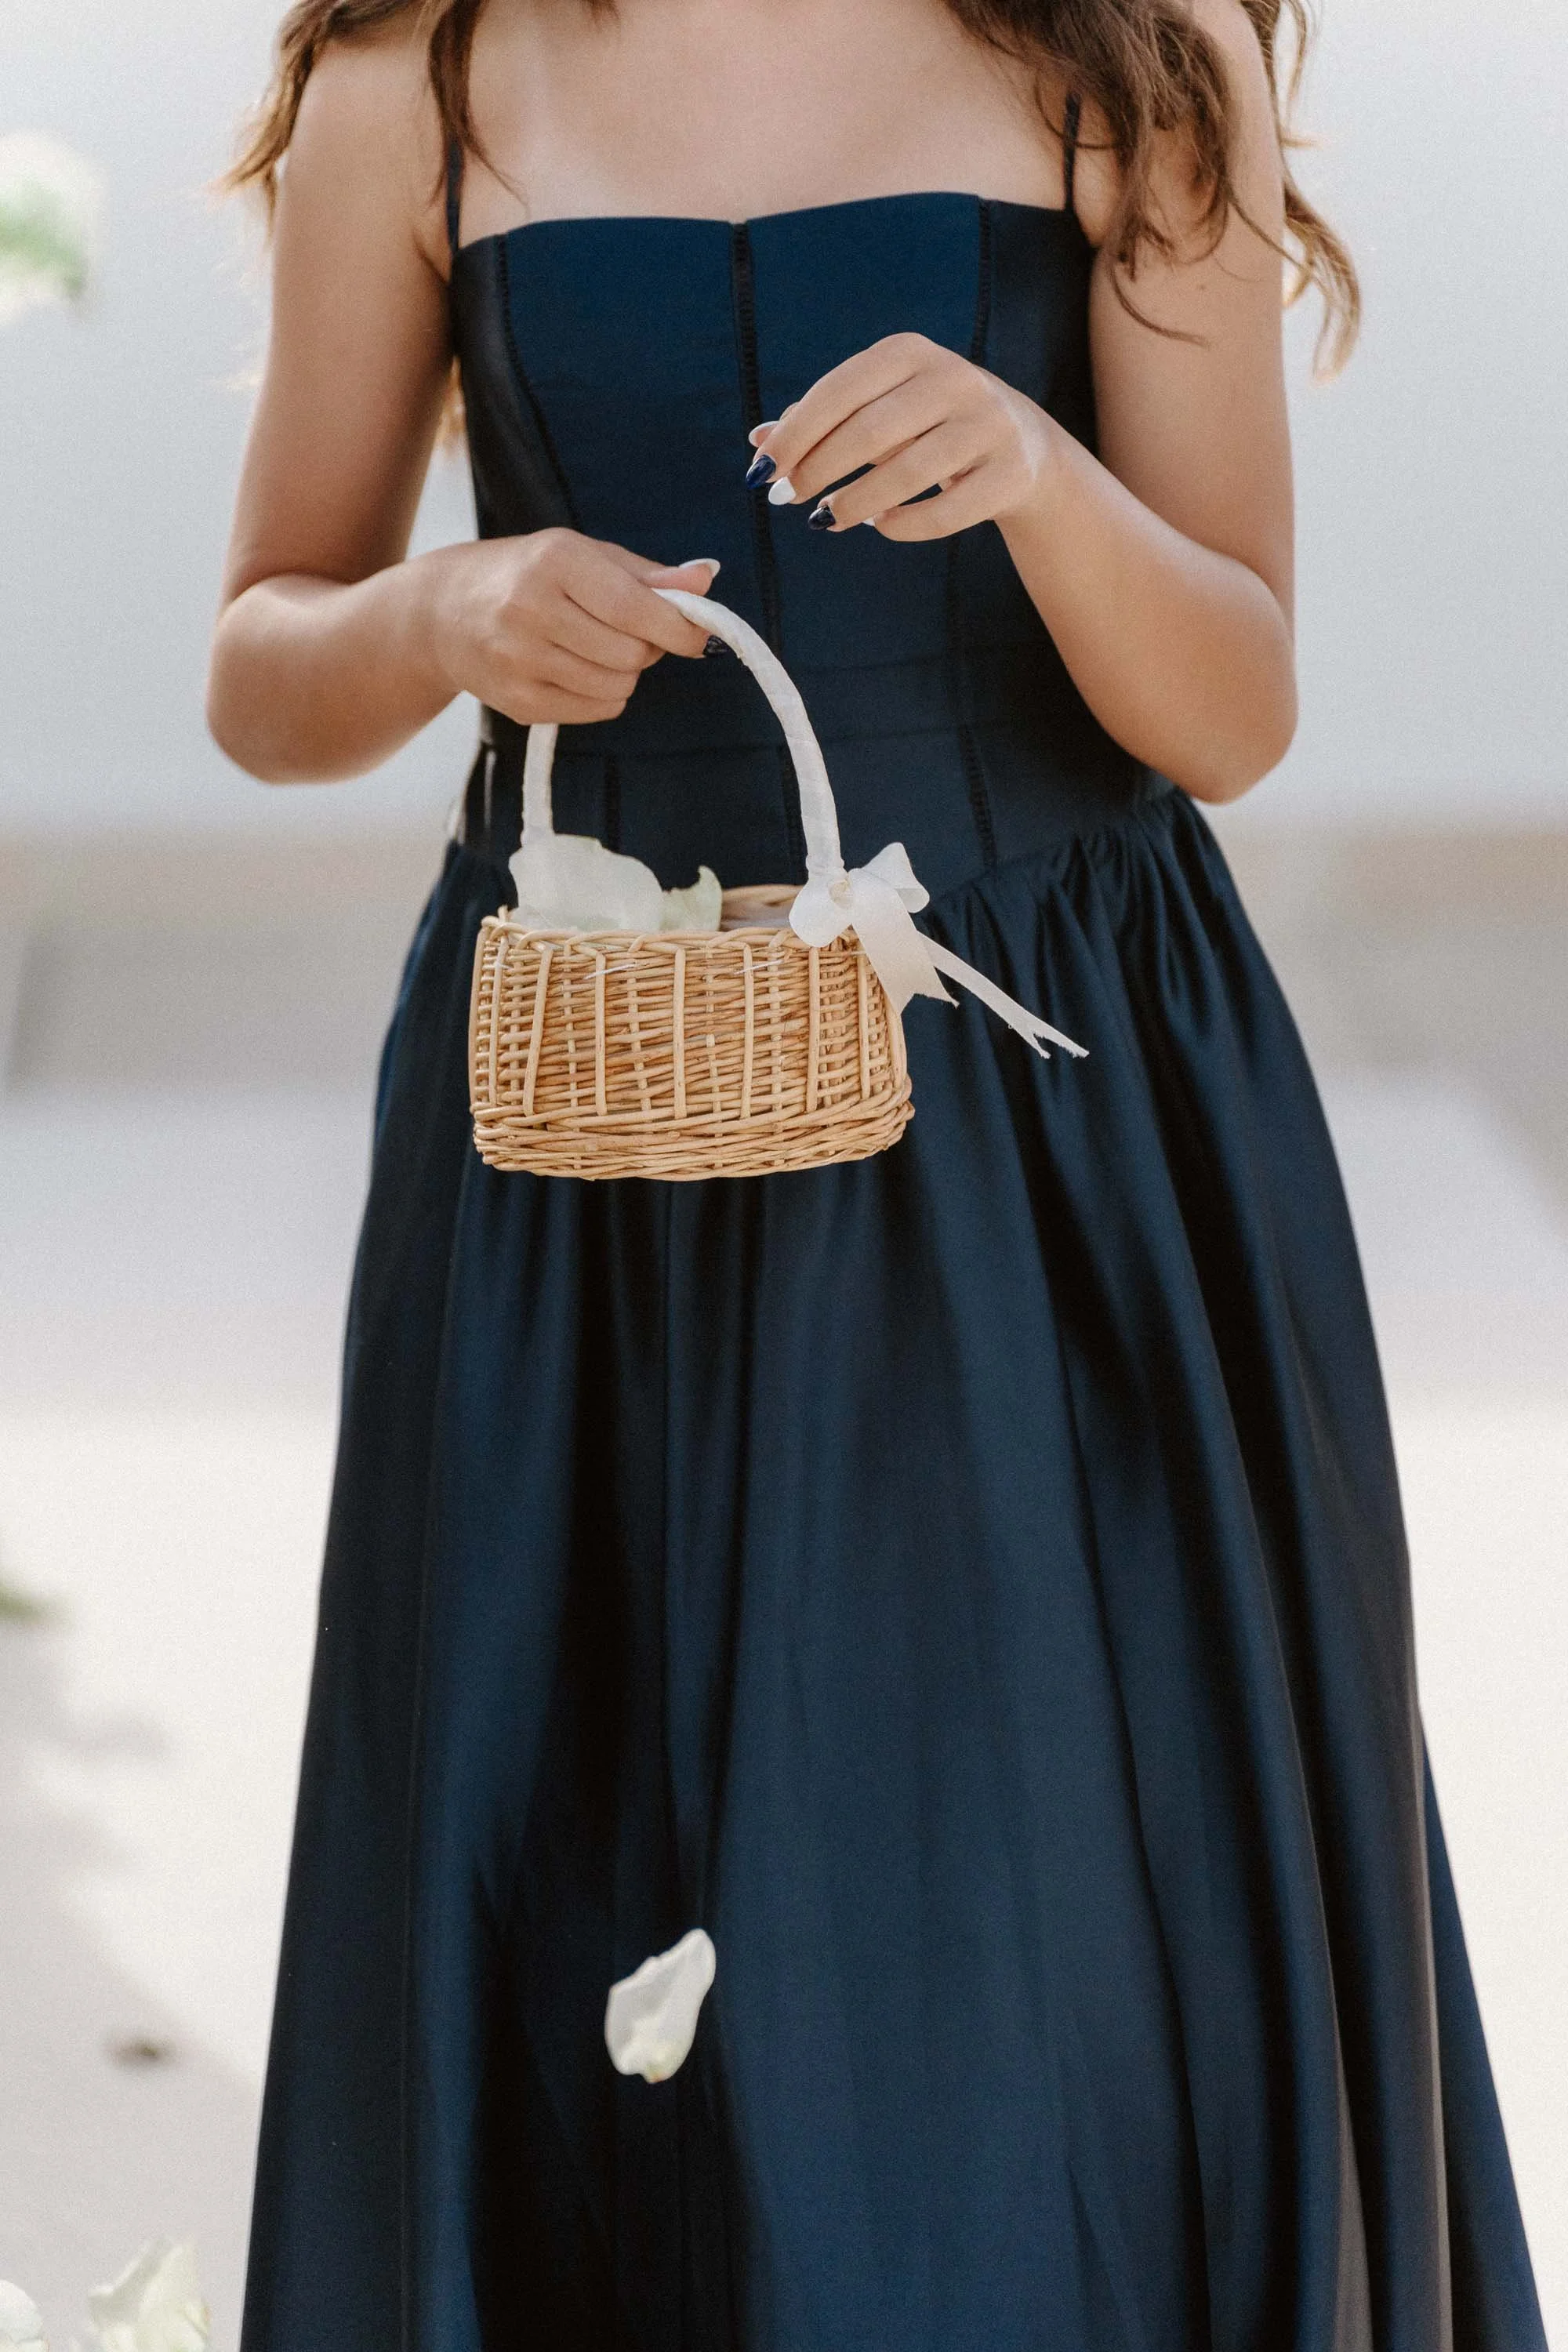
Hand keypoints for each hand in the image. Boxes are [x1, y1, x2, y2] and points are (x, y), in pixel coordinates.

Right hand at [431, 530, 716, 724]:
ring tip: (599, 649)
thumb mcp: (584, 557)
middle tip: (630, 632)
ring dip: (625, 672)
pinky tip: (579, 670)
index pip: (634, 606)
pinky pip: (596, 710)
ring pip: (617, 686)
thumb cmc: (528, 575)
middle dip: (647, 647)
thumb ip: (647, 575)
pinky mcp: (517, 701)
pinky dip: (605, 694)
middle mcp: (531, 609)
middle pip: (631, 653)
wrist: (443, 612)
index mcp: (554, 562)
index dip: (678, 627)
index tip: (696, 635)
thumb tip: (706, 579)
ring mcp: (519, 659)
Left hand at [749, 334, 1059, 539]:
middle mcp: (952, 379)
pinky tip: (880, 524)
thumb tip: (759, 442)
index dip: (794, 435)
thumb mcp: (878, 408)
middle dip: (818, 470)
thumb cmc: (928, 424)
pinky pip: (943, 513)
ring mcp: (986, 426)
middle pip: (868, 431)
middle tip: (789, 499)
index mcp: (910, 352)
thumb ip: (822, 421)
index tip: (761, 473)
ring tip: (826, 519)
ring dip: (853, 503)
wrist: (1022, 446)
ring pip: (905, 475)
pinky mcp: (1008, 474)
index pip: (838, 391)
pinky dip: (902, 525)